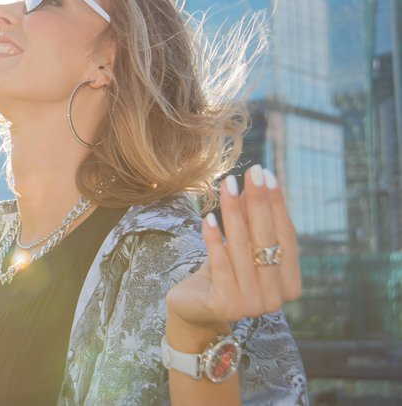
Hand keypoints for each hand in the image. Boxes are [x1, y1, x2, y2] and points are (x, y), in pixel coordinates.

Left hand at [166, 164, 301, 331]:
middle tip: (252, 172)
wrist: (192, 309)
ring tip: (228, 185)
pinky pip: (221, 265)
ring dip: (235, 213)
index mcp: (291, 285)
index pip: (287, 237)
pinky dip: (215, 240)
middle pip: (267, 240)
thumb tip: (261, 181)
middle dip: (259, 202)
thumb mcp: (242, 247)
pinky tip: (208, 218)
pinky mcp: (226, 305)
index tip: (267, 175)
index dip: (278, 205)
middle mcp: (276, 299)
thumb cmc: (222, 274)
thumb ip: (256, 225)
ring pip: (243, 248)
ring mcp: (252, 305)